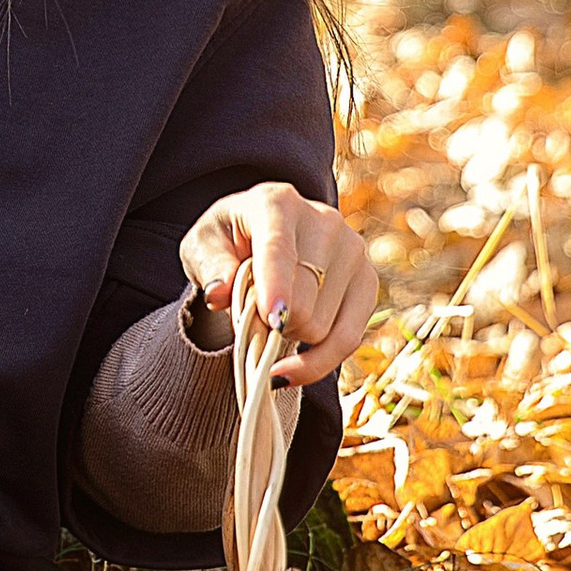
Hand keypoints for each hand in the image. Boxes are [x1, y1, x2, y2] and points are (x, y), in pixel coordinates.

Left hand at [180, 183, 375, 387]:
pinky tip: (294, 366)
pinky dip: (318, 361)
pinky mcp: (368, 280)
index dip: (276, 285)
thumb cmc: (229, 241)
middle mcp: (324, 221)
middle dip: (271, 324)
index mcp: (276, 204)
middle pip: (302, 300)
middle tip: (253, 316)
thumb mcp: (202, 246)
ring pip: (322, 326)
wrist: (264, 235)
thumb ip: (209, 266)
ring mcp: (353, 250)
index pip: (278, 249)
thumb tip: (218, 292)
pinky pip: (348, 339)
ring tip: (277, 314)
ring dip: (291, 336)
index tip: (272, 317)